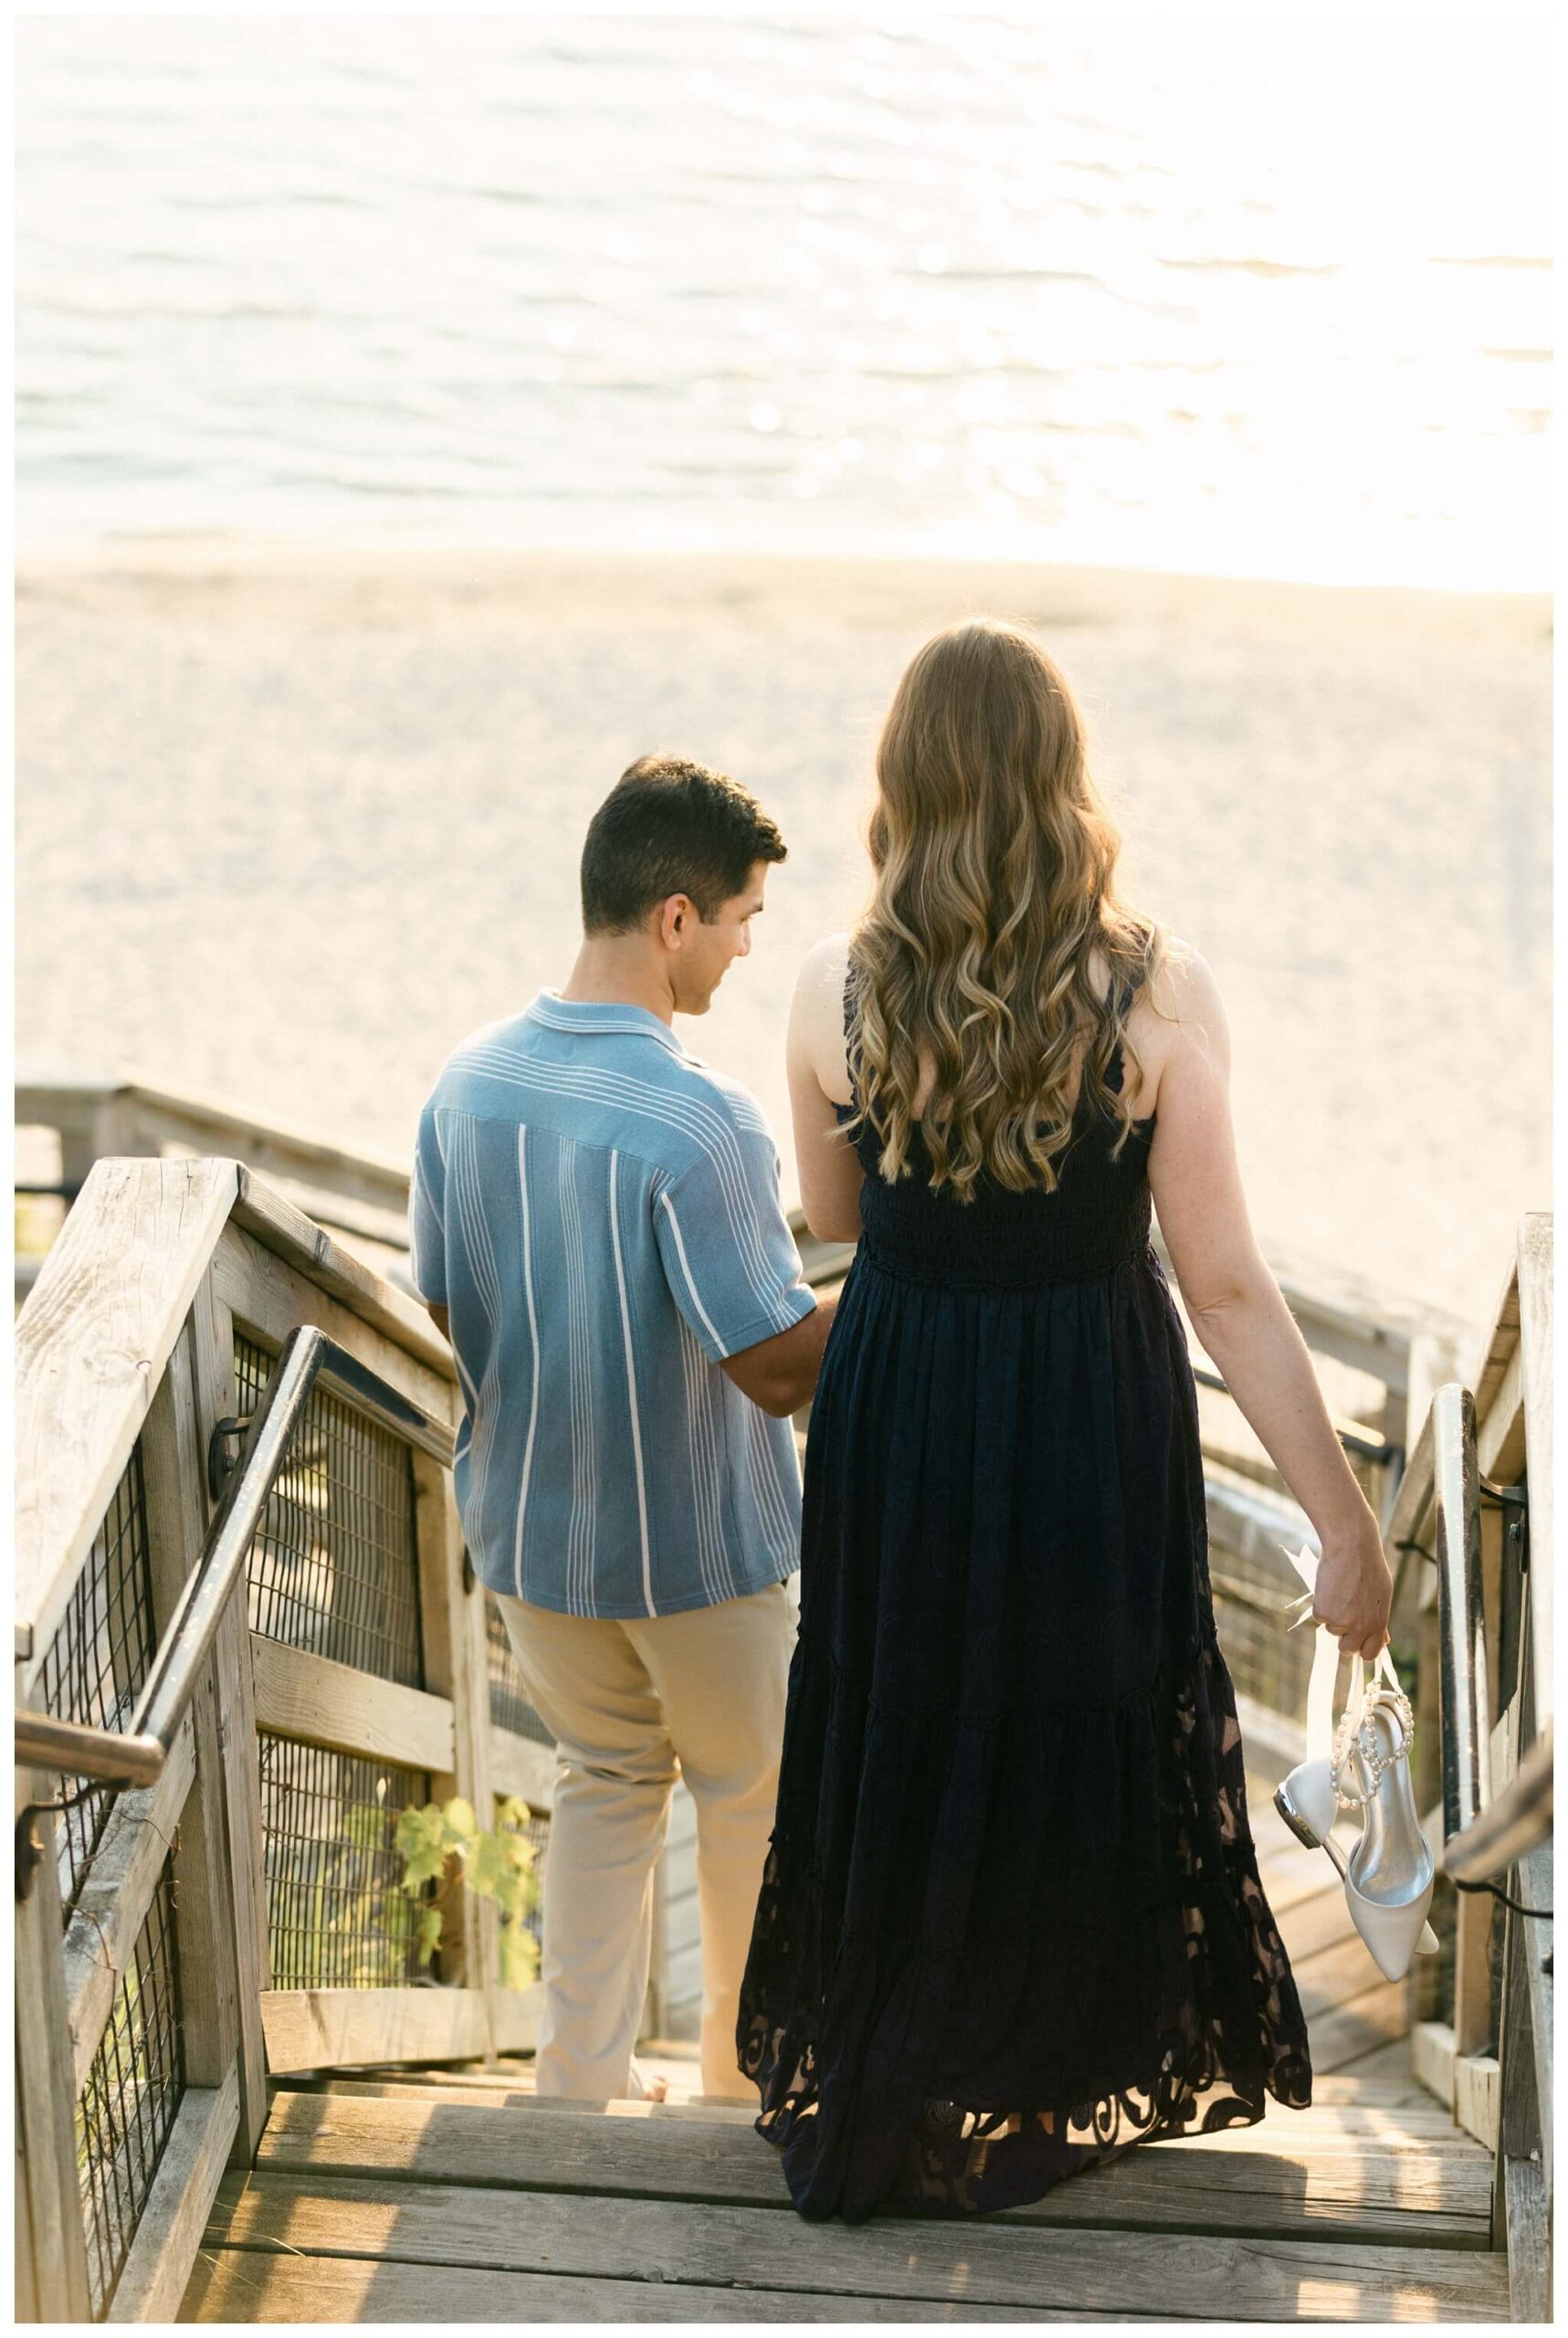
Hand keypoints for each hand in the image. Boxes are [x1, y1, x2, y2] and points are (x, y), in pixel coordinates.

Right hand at [1310, 1515, 1392, 1659]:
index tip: (1357, 1640)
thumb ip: (1380, 1620)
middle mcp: (1361, 1627)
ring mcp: (1342, 1622)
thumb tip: (1385, 1639)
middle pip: (1347, 1649)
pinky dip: (1321, 1604)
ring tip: (1339, 1592)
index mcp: (1378, 1623)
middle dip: (1343, 1639)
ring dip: (1332, 1615)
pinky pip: (1319, 1617)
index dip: (1362, 1648)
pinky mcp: (1324, 1613)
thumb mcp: (1382, 1595)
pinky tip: (1329, 1587)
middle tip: (1342, 1618)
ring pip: (1331, 1630)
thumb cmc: (1368, 1566)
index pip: (1369, 1653)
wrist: (1352, 1547)